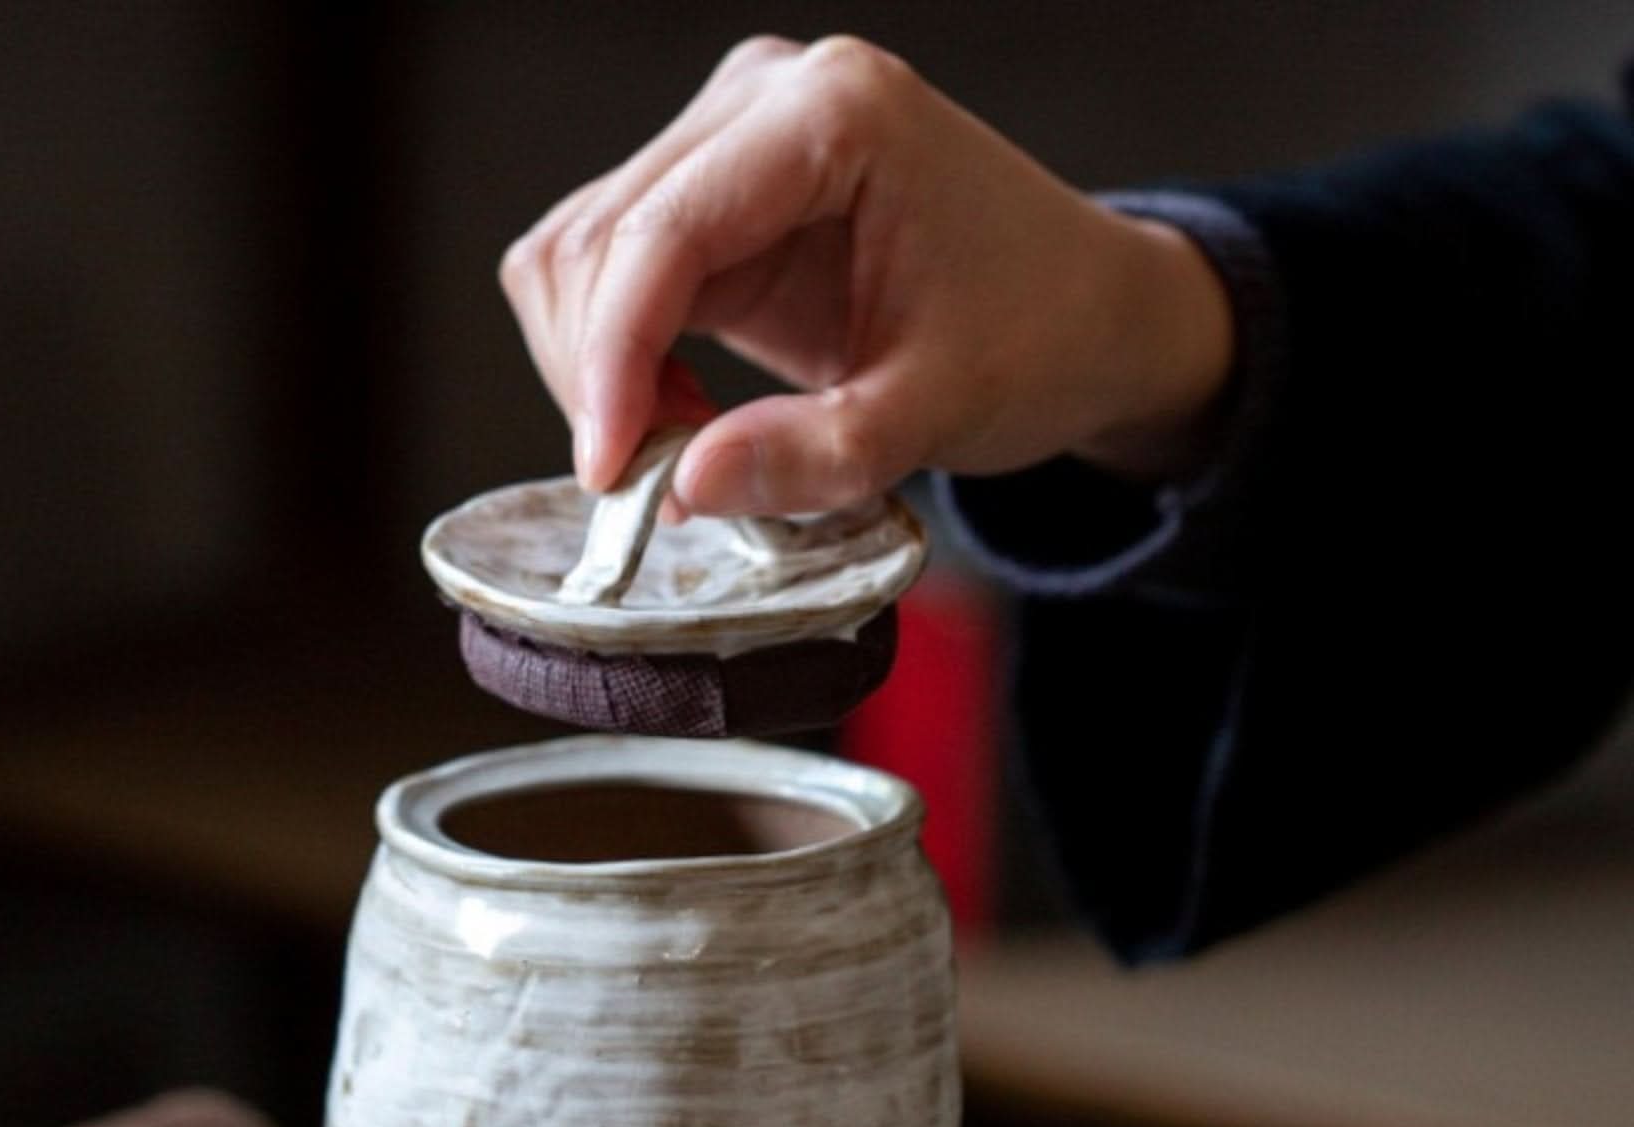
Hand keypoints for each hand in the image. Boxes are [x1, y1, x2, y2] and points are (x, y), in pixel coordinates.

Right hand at [500, 35, 1236, 513]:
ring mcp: (729, 141)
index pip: (662, 231)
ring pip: (580, 255)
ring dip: (600, 370)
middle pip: (595, 237)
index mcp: (832, 116)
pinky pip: (609, 277)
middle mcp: (762, 102)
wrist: (1086, 313)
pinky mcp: (714, 197)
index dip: (613, 360)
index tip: (612, 474)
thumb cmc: (1037, 336)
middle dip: (600, 374)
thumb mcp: (938, 413)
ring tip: (680, 450)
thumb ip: (814, 456)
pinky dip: (618, 362)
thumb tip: (683, 485)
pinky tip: (681, 416)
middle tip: (654, 481)